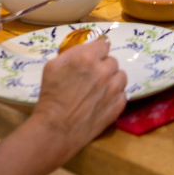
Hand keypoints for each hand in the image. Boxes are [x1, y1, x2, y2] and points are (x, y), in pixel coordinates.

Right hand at [29, 39, 126, 163]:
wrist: (56, 128)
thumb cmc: (50, 96)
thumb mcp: (53, 66)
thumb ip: (73, 52)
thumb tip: (89, 47)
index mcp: (88, 58)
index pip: (103, 45)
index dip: (96, 53)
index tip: (90, 61)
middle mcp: (105, 70)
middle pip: (112, 61)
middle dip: (103, 67)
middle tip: (90, 79)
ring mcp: (115, 88)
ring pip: (121, 75)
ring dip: (112, 80)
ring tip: (98, 90)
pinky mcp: (120, 103)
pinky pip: (122, 93)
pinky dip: (114, 96)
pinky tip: (102, 102)